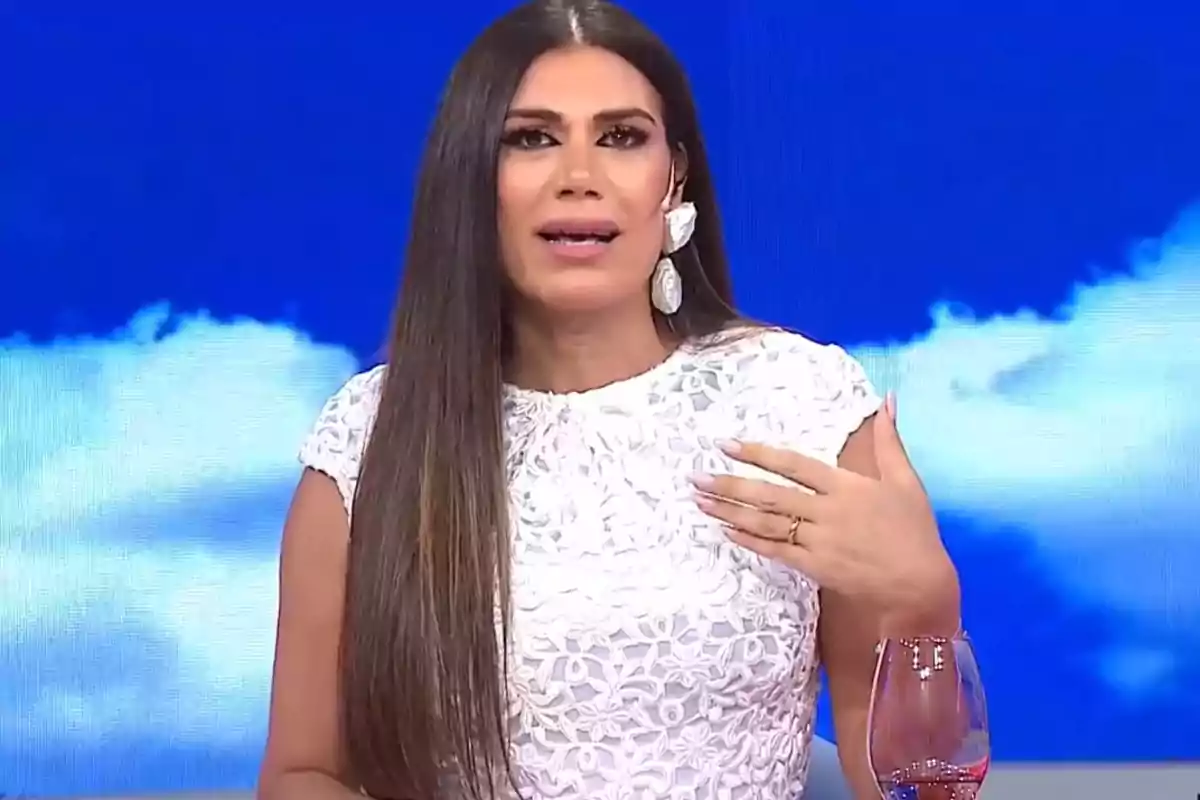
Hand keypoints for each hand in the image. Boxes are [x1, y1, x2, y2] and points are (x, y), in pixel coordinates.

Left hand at [691, 399, 957, 621]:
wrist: (920, 584)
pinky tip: (726, 530)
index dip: (759, 454)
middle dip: (730, 484)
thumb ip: (888, 440)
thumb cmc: (915, 531)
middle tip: (696, 476)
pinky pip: (776, 551)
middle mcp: (828, 512)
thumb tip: (886, 399)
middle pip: (771, 495)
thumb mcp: (906, 480)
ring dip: (730, 511)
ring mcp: (820, 541)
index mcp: (847, 486)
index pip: (794, 465)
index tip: (727, 444)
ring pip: (767, 523)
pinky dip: (749, 541)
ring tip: (700, 501)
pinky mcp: (816, 567)